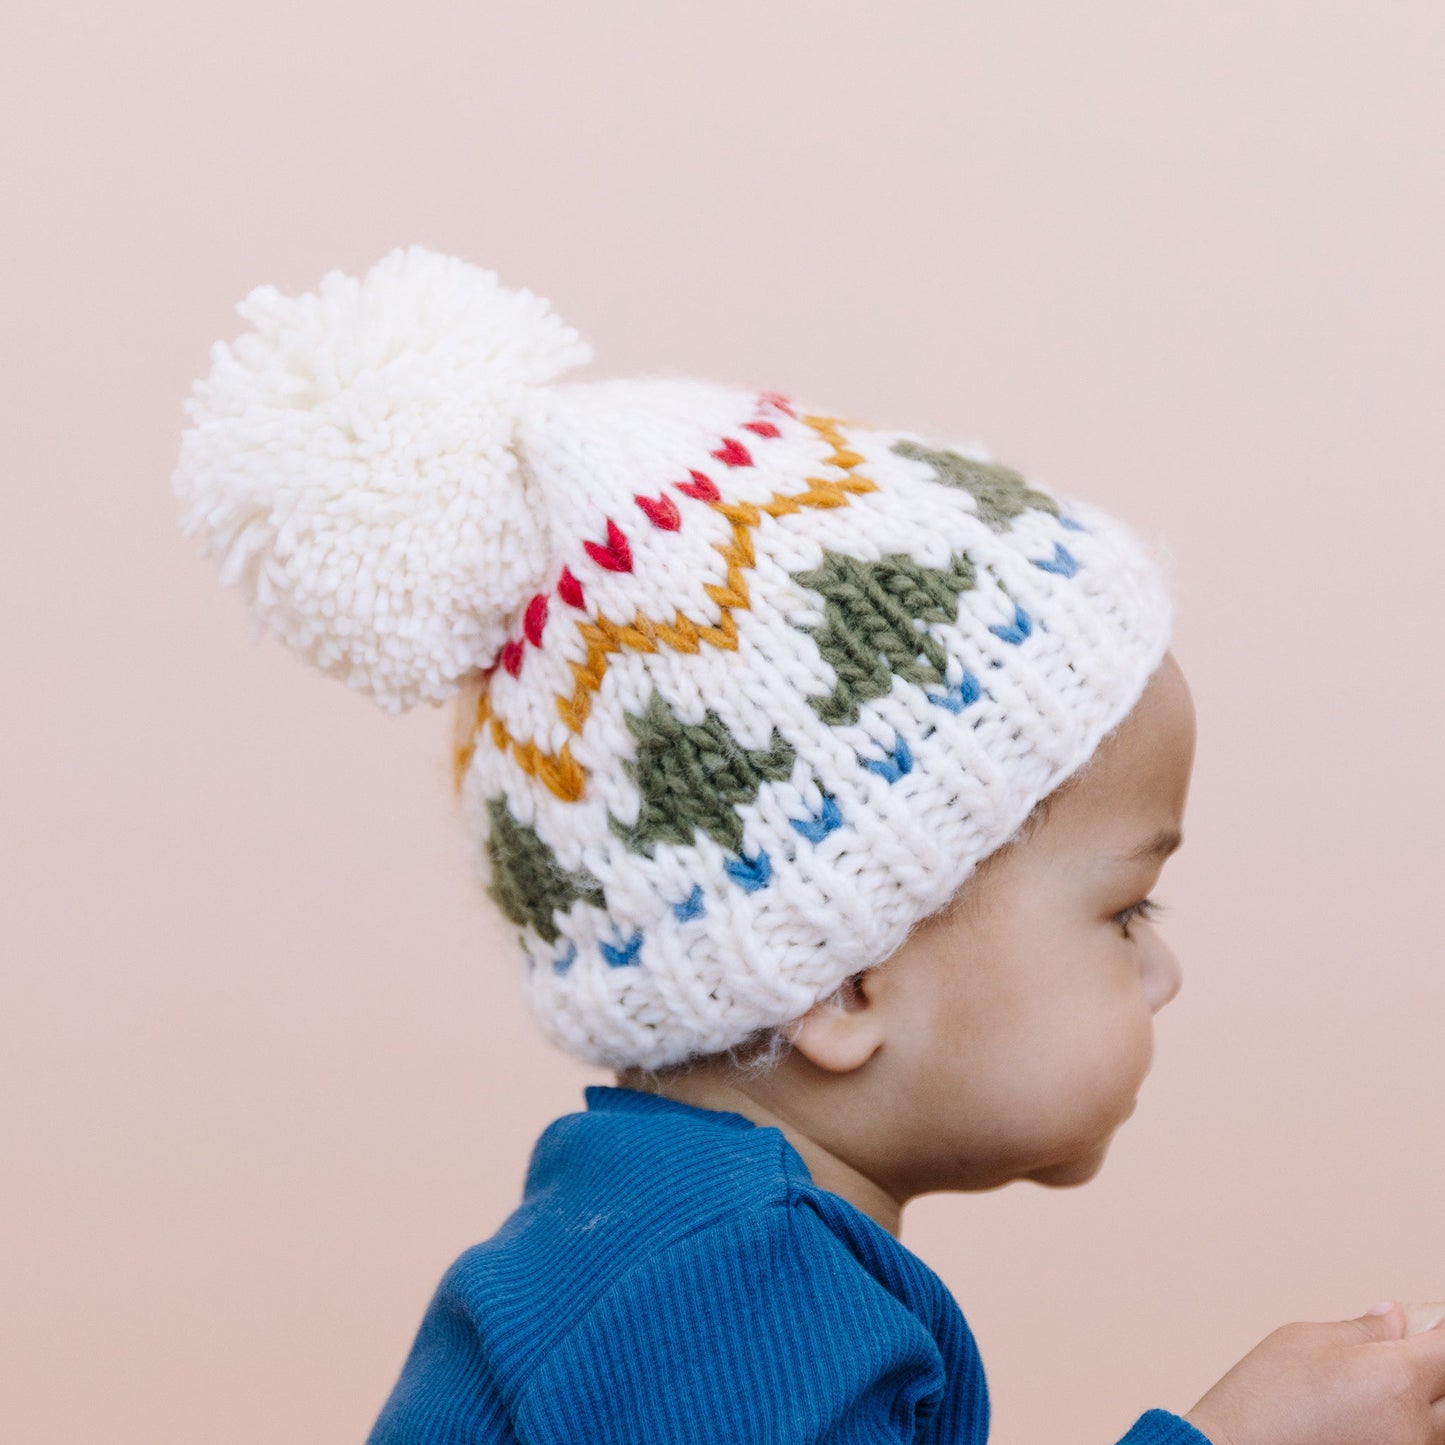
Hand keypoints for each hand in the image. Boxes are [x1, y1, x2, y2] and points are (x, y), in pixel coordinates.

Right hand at [1182, 1302, 1444, 1444]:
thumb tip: (1395, 1320)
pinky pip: (1420, 1443)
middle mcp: (1413, 1425)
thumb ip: (1361, 1330)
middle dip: (1437, 1369)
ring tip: (1385, 1385)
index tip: (1435, 1324)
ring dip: (1428, 1403)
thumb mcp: (1304, 1340)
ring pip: (1441, 1427)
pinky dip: (1412, 1426)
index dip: (1443, 1332)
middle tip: (1413, 1355)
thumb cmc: (1262, 1400)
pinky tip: (1379, 1411)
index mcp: (1395, 1379)